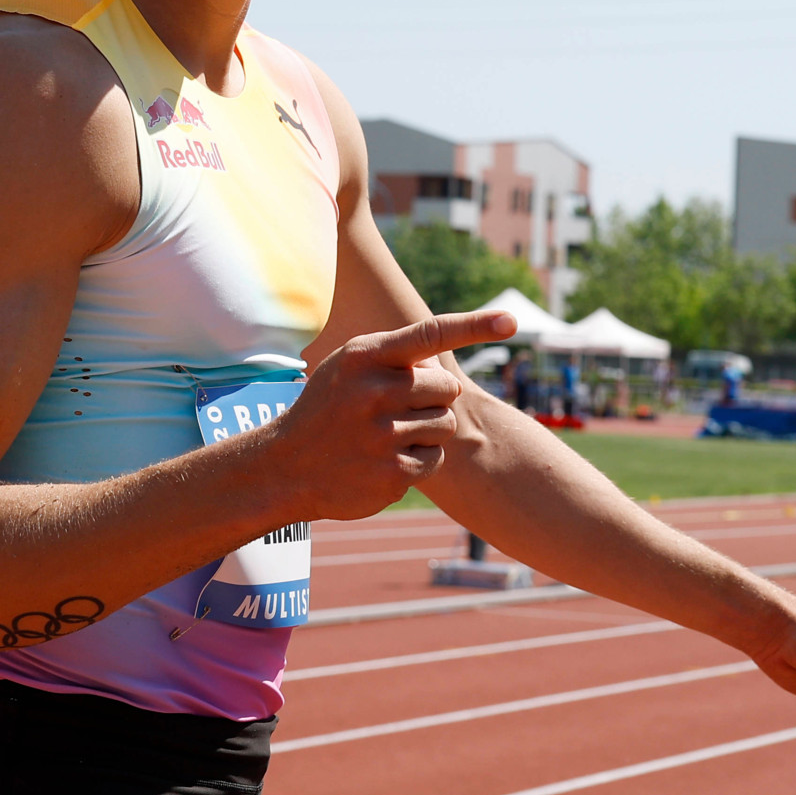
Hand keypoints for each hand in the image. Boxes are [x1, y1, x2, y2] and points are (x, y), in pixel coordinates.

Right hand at [285, 311, 512, 520]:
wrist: (285, 466)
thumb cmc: (328, 406)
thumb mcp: (349, 366)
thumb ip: (395, 355)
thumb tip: (448, 367)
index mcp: (365, 356)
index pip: (430, 334)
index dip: (474, 326)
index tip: (511, 321)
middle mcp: (374, 392)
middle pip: (447, 388)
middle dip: (433, 398)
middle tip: (398, 407)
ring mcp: (383, 435)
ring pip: (445, 424)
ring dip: (427, 430)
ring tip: (387, 434)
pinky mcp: (393, 473)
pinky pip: (436, 459)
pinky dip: (420, 459)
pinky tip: (386, 458)